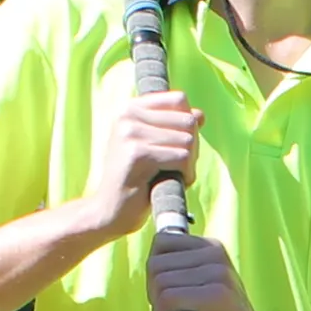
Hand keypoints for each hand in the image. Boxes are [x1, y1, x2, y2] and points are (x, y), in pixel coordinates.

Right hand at [89, 90, 202, 224]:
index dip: (188, 124)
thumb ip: (175, 127)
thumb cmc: (136, 179)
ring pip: (188, 140)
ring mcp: (130, 133)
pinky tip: (171, 183)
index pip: (179, 99)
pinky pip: (182, 157)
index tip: (175, 145)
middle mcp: (128, 115)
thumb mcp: (155, 146)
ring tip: (171, 176)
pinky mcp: (137, 153)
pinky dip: (185, 174)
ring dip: (189, 163)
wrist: (109, 211)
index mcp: (130, 108)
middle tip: (175, 167)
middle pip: (187, 120)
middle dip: (192, 147)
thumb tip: (200, 114)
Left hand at [146, 224, 279, 310]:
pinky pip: (169, 299)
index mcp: (211, 246)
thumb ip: (179, 268)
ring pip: (159, 282)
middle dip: (155, 293)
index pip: (160, 243)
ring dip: (160, 308)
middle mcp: (216, 253)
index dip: (155, 273)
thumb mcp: (199, 284)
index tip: (172, 294)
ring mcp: (219, 273)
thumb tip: (151, 263)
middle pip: (155, 264)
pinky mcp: (218, 295)